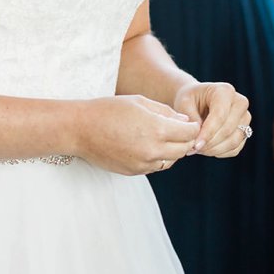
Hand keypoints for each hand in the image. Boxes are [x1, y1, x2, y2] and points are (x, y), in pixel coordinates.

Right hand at [74, 94, 200, 175]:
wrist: (79, 129)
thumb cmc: (108, 109)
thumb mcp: (139, 102)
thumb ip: (166, 111)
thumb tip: (185, 121)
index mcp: (157, 129)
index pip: (189, 133)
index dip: (193, 126)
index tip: (190, 122)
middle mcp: (153, 150)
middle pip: (184, 149)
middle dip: (186, 139)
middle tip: (180, 130)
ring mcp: (143, 164)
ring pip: (171, 161)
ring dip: (172, 150)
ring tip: (163, 138)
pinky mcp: (134, 172)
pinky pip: (155, 167)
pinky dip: (158, 158)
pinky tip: (148, 146)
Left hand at [174, 81, 250, 157]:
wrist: (197, 101)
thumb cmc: (190, 100)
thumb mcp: (184, 104)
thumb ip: (191, 119)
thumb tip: (198, 137)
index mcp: (225, 91)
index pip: (220, 116)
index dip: (208, 133)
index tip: (195, 145)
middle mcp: (240, 103)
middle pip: (228, 129)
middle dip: (210, 143)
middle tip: (193, 149)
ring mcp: (245, 118)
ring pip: (234, 141)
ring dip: (214, 149)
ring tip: (198, 149)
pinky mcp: (245, 131)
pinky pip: (235, 148)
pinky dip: (220, 153)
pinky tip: (206, 149)